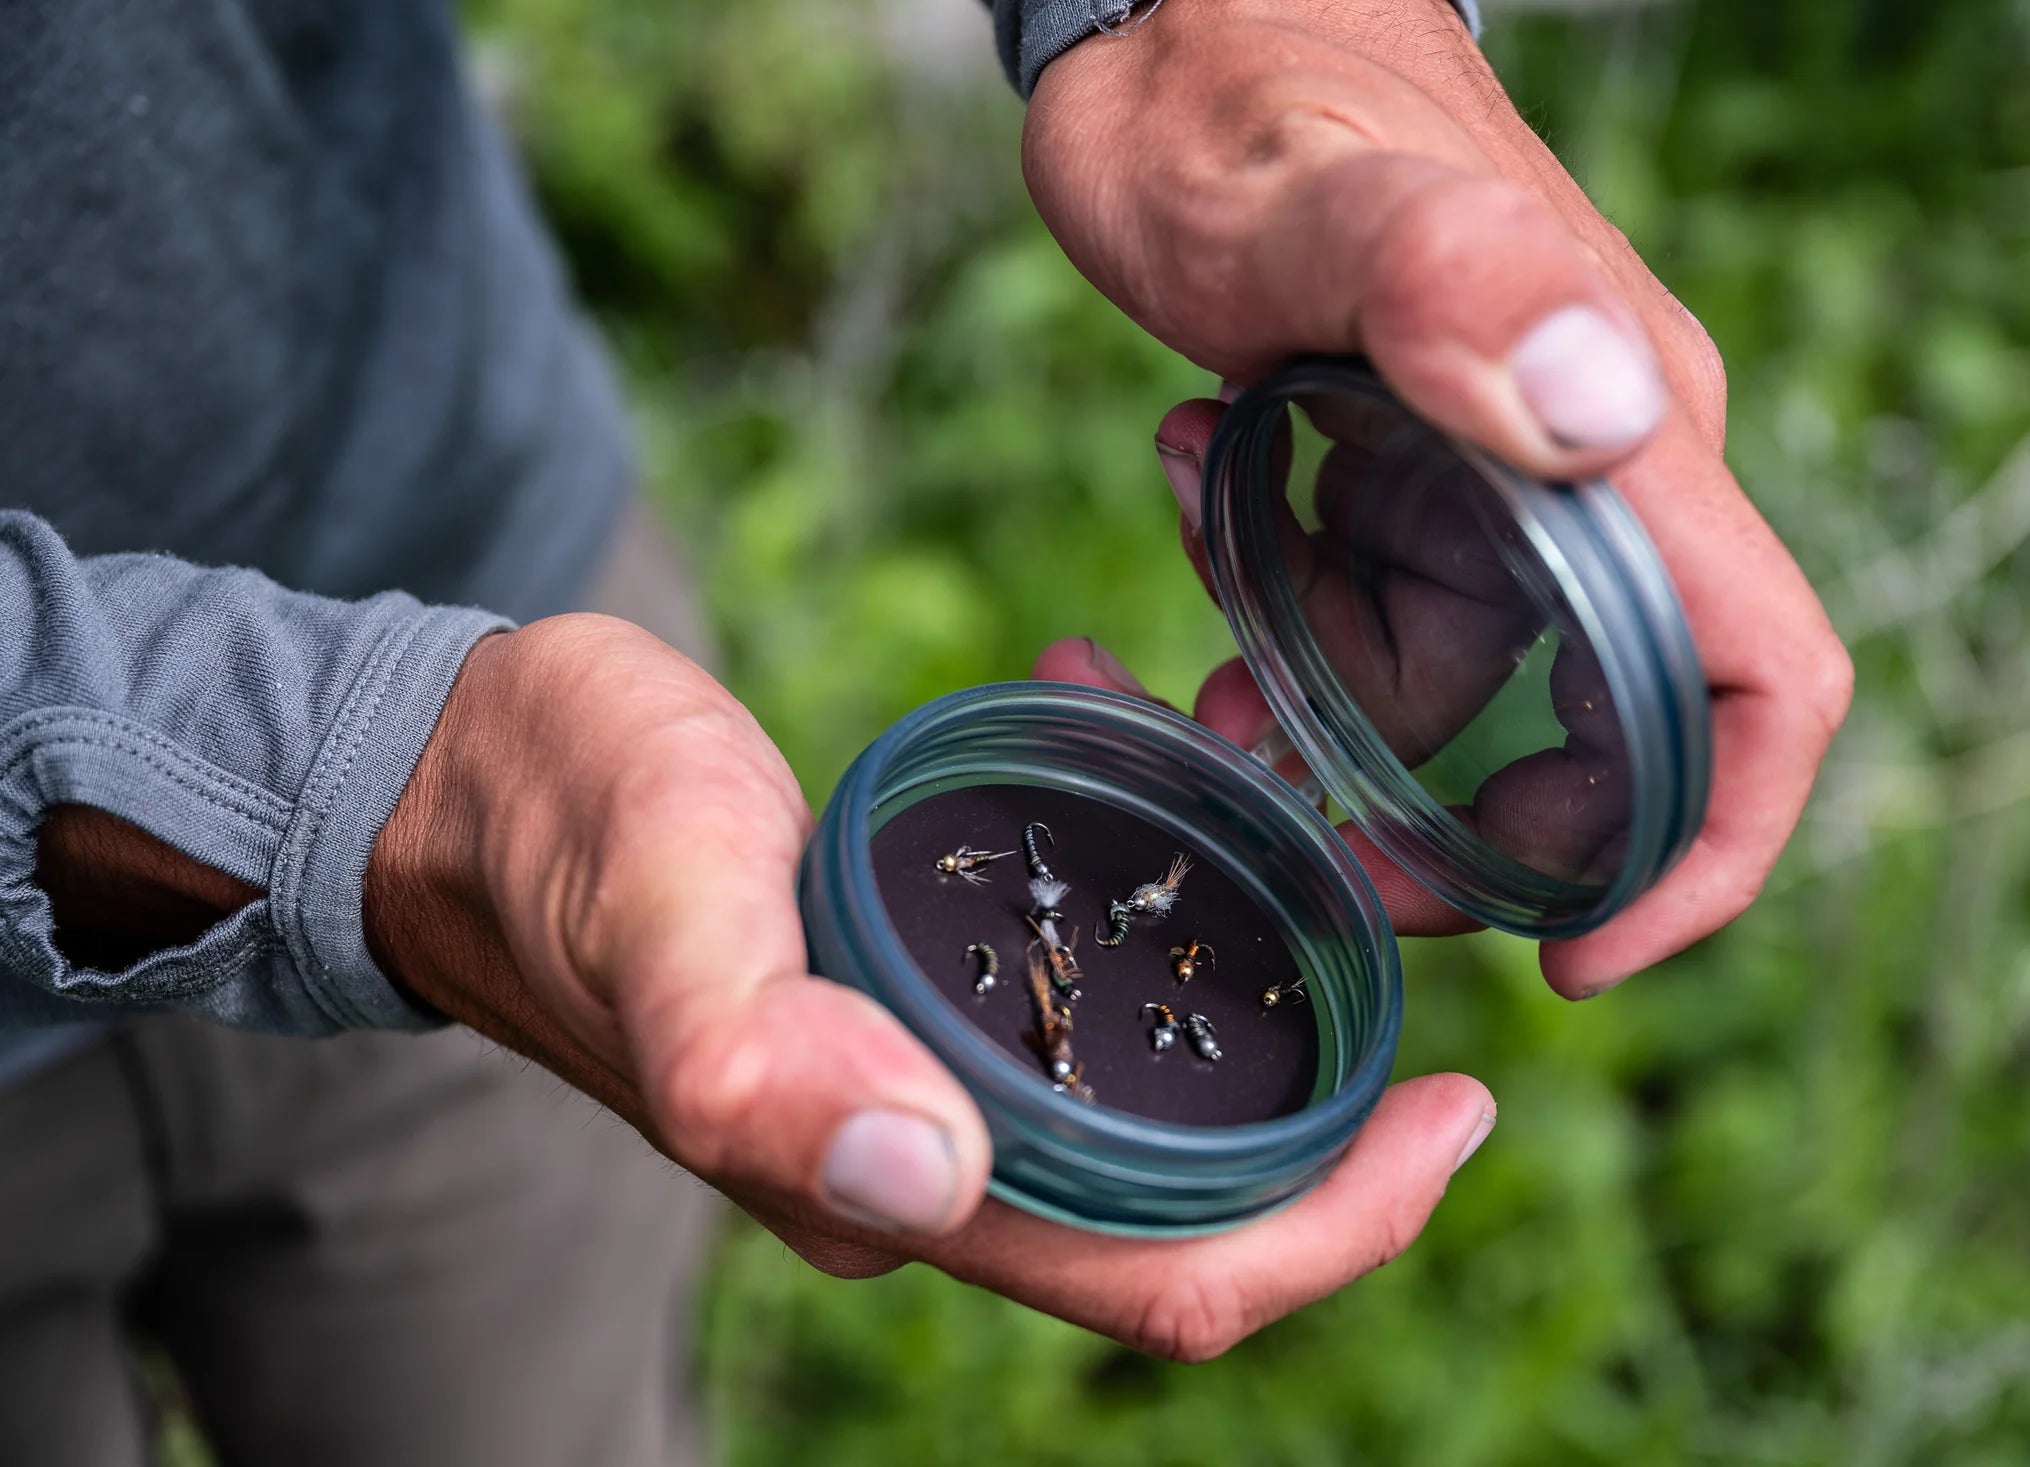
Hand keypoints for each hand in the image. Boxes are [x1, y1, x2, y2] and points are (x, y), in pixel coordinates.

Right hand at [366, 615, 1495, 1358]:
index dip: (1337, 1228)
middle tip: (1404, 922)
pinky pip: (1086, 987)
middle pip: (1197, 1201)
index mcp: (890, 1188)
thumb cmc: (561, 829)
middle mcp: (927, 1167)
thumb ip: (761, 1056)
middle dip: (1334, 1090)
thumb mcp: (660, 907)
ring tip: (1269, 781)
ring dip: (1250, 957)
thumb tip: (922, 1184)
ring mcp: (925, 1087)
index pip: (1162, 1282)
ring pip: (1155, 1085)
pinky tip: (1138, 731)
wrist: (477, 777)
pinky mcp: (919, 996)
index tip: (1458, 1110)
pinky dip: (1150, 884)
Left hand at [1023, 0, 1851, 993]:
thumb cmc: (1243, 91)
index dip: (1701, 851)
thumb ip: (1448, 281)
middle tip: (1304, 829)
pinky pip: (1376, 613)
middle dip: (1454, 823)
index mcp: (1627, 443)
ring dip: (1316, 694)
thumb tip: (1606, 418)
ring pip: (1450, 686)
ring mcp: (1503, 479)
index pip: (1760, 686)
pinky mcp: (1415, 470)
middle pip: (1595, 739)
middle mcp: (1594, 476)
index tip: (1577, 955)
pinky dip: (1281, 614)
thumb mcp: (1311, 195)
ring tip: (1194, 595)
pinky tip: (1195, 496)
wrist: (1174, 22)